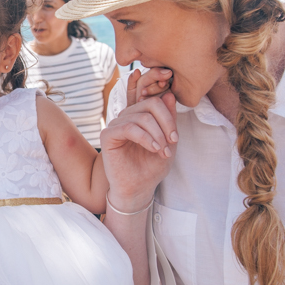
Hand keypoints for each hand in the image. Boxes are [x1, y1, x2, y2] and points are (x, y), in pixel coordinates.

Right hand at [100, 70, 178, 209]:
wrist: (138, 189)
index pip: (152, 96)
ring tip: (163, 151)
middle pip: (150, 103)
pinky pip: (130, 127)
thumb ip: (169, 120)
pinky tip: (154, 149)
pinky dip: (146, 138)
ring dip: (158, 134)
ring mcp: (117, 124)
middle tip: (174, 141)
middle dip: (167, 121)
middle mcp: (127, 116)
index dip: (165, 102)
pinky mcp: (108, 135)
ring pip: (142, 116)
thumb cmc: (151, 167)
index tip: (176, 130)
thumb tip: (169, 94)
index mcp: (141, 116)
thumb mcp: (168, 142)